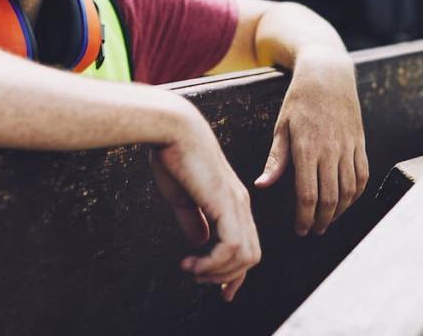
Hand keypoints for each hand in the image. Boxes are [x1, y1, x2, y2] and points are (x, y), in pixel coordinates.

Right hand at [151, 104, 260, 301]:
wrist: (172, 129)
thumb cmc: (172, 156)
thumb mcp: (182, 197)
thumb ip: (194, 219)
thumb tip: (200, 242)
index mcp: (232, 201)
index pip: (245, 245)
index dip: (234, 273)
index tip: (221, 292)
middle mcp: (240, 204)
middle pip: (250, 256)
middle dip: (226, 277)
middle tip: (198, 278)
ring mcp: (236, 204)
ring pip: (245, 257)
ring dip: (218, 272)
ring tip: (192, 270)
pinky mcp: (226, 204)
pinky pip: (232, 248)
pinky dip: (214, 264)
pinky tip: (193, 262)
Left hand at [255, 47, 368, 235]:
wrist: (328, 75)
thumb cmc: (299, 100)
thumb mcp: (282, 127)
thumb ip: (276, 159)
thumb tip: (262, 185)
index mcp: (307, 148)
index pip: (307, 195)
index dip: (304, 218)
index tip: (299, 230)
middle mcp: (330, 150)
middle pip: (330, 198)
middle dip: (321, 220)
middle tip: (313, 231)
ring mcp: (348, 147)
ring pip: (349, 191)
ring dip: (339, 211)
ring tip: (327, 220)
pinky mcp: (360, 143)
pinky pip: (362, 176)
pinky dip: (356, 194)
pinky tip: (346, 202)